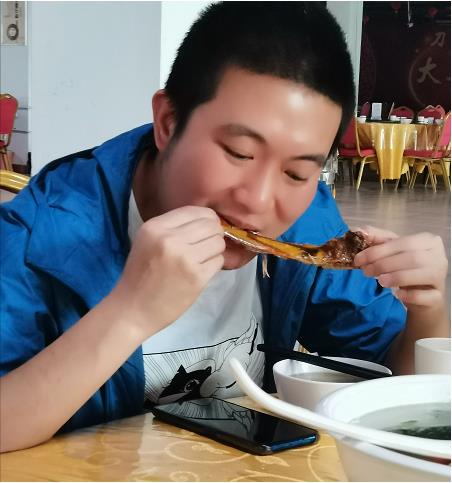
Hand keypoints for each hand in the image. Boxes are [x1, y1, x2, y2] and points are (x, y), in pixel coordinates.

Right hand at [112, 206, 224, 337]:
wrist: (132, 310)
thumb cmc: (140, 275)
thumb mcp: (148, 241)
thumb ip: (173, 227)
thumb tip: (208, 219)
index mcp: (156, 227)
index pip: (195, 211)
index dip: (206, 219)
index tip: (204, 230)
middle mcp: (170, 239)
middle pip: (211, 225)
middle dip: (213, 234)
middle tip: (205, 246)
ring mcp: (185, 258)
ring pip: (218, 242)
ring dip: (215, 250)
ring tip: (202, 259)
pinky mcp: (197, 277)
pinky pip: (219, 261)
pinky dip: (214, 265)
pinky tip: (201, 271)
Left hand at [354, 226, 447, 309]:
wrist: (421, 295)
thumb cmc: (405, 267)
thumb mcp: (391, 250)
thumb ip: (376, 239)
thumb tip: (358, 230)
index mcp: (427, 241)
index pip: (403, 243)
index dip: (379, 251)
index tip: (358, 259)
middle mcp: (438, 256)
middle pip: (412, 258)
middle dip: (384, 264)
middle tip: (365, 271)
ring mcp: (441, 277)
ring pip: (422, 274)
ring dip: (397, 277)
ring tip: (379, 281)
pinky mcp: (438, 297)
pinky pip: (427, 295)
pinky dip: (411, 295)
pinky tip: (398, 294)